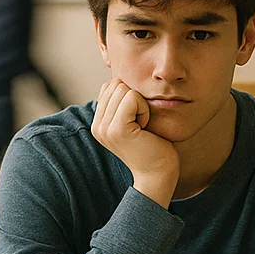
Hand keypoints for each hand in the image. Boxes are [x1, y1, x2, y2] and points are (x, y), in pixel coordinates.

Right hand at [92, 80, 178, 206]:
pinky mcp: (116, 129)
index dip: (130, 96)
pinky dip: (144, 109)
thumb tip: (121, 79)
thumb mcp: (133, 121)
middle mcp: (97, 125)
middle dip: (135, 99)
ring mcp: (104, 128)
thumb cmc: (153, 146)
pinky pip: (132, 98)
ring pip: (124, 89)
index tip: (137, 120)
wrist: (158, 174)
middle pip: (116, 84)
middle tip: (141, 124)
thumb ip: (122, 103)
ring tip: (142, 127)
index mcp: (98, 122)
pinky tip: (145, 128)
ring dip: (141, 105)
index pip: (110, 85)